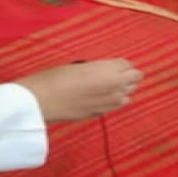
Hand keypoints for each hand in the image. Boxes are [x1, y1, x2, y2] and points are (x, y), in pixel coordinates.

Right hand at [15, 59, 141, 121]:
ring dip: (123, 88)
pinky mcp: (100, 113)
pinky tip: (106, 96)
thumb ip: (99, 68)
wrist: (43, 100)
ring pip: (129, 94)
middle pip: (134, 79)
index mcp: (108, 71)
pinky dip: (115, 100)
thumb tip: (107, 69)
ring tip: (112, 84)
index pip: (127, 65)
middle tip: (119, 72)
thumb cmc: (55, 79)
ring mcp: (108, 102)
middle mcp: (113, 87)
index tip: (116, 63)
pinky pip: (117, 105)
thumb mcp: (79, 65)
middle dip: (128, 75)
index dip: (121, 63)